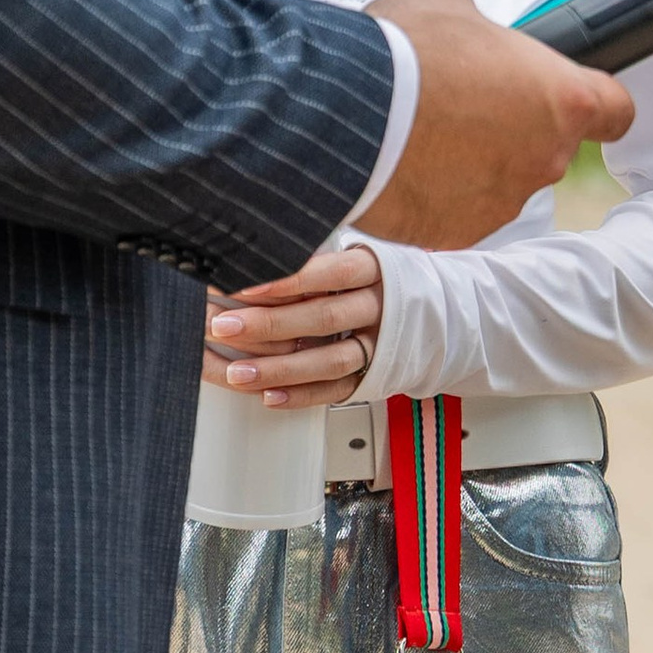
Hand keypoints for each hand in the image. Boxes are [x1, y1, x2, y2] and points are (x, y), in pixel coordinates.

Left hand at [205, 243, 380, 406]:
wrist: (428, 310)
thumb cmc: (372, 278)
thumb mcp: (353, 256)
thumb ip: (313, 259)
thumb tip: (257, 256)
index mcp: (374, 270)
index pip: (333, 273)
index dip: (290, 279)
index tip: (245, 285)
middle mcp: (379, 308)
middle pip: (325, 317)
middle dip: (270, 323)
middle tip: (224, 325)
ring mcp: (378, 346)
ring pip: (330, 361)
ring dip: (280, 369)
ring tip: (237, 372)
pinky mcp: (372, 376)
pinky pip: (336, 390)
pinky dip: (301, 396)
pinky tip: (268, 396)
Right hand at [357, 0, 633, 253]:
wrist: (347, 115)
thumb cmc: (405, 54)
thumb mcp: (449, 6)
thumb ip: (480, 26)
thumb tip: (470, 30)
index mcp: (562, 99)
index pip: (615, 111)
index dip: (597, 105)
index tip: (577, 103)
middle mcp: (547, 158)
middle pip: (546, 146)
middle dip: (510, 128)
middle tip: (461, 104)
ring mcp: (504, 201)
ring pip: (499, 181)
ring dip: (472, 162)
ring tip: (422, 134)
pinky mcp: (459, 234)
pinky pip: (456, 210)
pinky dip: (436, 194)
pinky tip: (403, 165)